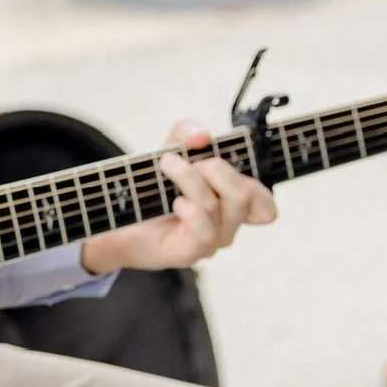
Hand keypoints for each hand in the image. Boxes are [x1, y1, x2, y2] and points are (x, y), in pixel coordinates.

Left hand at [80, 123, 276, 274]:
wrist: (120, 220)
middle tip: (185, 158)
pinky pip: (204, 231)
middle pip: (245, 195)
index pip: (266, 205)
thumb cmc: (154, 188)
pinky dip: (189, 209)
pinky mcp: (191, 254)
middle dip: (215, 168)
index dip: (255, 181)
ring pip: (217, 206)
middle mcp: (228, 226)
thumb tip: (201, 136)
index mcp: (232, 204)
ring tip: (167, 165)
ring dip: (189, 178)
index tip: (220, 157)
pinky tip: (174, 202)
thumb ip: (189, 133)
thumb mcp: (173, 149)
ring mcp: (211, 243)